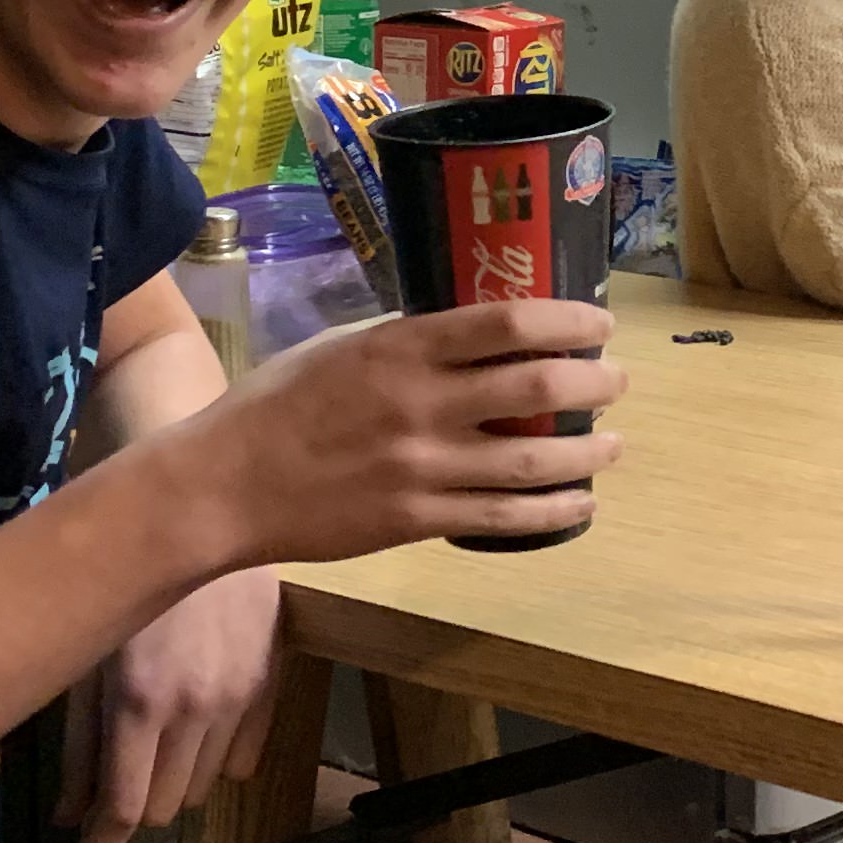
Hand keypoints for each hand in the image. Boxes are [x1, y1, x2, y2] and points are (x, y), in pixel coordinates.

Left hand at [57, 563, 279, 842]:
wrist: (205, 510)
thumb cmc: (122, 580)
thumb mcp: (82, 656)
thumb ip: (71, 738)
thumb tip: (62, 811)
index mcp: (138, 703)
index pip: (120, 812)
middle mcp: (194, 710)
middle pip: (160, 808)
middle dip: (128, 808)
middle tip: (107, 786)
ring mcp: (238, 698)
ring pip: (201, 789)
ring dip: (169, 784)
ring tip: (150, 749)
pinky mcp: (269, 683)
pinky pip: (243, 760)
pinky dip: (214, 763)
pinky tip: (194, 731)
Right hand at [199, 301, 624, 559]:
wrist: (225, 486)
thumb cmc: (277, 405)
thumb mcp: (340, 347)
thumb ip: (405, 340)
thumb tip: (470, 331)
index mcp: (401, 350)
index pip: (507, 323)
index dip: (569, 321)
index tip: (600, 323)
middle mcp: (421, 405)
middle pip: (537, 389)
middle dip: (595, 382)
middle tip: (617, 380)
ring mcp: (423, 468)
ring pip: (532, 460)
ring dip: (588, 451)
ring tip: (614, 444)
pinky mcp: (417, 522)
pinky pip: (503, 518)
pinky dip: (553, 509)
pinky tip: (581, 502)